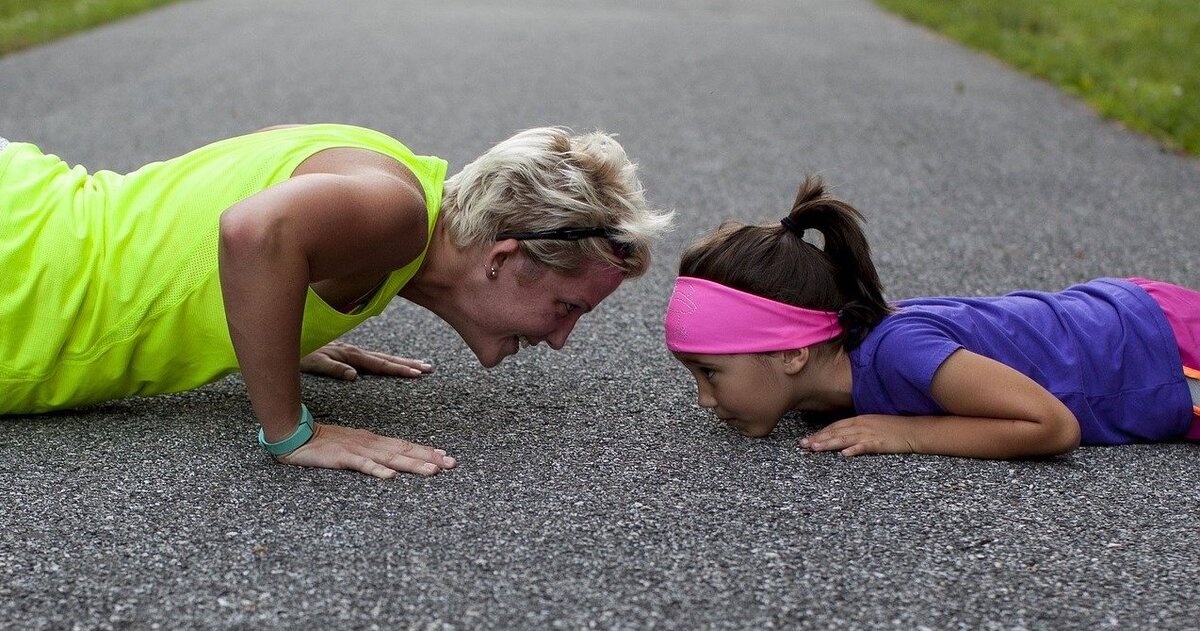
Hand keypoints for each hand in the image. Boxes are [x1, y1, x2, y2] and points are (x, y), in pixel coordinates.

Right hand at [276, 423, 456, 478]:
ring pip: (390, 458)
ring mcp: (357, 450)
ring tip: (432, 471)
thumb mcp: (353, 448)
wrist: (295, 435)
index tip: (447, 457)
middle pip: (405, 451)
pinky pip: (362, 465)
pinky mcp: (342, 457)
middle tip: (452, 464)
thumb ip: (372, 454)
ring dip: (412, 464)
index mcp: (374, 441)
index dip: (427, 451)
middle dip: (430, 457)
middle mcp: (370, 443)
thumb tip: (393, 463)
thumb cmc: (324, 444)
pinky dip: (377, 470)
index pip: (406, 446)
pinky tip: (390, 476)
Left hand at [300, 342, 432, 379]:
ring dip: (401, 362)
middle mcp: (354, 351)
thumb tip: (355, 376)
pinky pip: (372, 357)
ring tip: (420, 365)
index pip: (379, 363)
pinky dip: (387, 361)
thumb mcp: (312, 362)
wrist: (287, 338)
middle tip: (429, 369)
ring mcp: (352, 351)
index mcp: (349, 354)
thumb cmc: (298, 352)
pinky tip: (393, 364)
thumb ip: (333, 367)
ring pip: (382, 357)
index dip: (399, 369)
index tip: (417, 373)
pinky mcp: (347, 353)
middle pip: (386, 358)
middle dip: (408, 364)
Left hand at [799, 415, 915, 456]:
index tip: (807, 439)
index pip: (835, 426)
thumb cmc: (894, 428)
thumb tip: (843, 436)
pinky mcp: (879, 443)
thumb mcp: (872, 424)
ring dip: (829, 443)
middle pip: (836, 432)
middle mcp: (862, 425)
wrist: (914, 430)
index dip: (820, 432)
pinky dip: (854, 450)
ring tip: (815, 448)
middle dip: (818, 438)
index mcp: (859, 420)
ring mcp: (870, 434)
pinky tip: (844, 454)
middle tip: (803, 445)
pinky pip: (864, 446)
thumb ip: (857, 428)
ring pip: (845, 439)